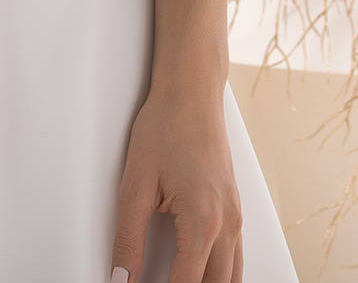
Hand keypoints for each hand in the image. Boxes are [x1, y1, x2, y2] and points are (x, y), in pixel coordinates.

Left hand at [110, 80, 243, 282]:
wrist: (192, 93)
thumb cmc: (166, 126)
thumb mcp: (135, 185)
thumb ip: (128, 240)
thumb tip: (121, 278)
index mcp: (203, 223)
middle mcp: (228, 224)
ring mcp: (236, 217)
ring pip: (232, 278)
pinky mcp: (235, 208)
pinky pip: (236, 258)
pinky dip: (221, 275)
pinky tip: (201, 275)